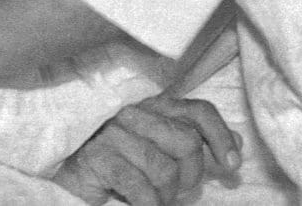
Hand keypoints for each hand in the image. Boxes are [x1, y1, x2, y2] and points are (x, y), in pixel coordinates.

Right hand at [52, 96, 241, 205]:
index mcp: (151, 105)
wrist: (64, 166)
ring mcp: (112, 132)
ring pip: (164, 169)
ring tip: (153, 198)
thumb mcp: (157, 146)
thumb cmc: (116, 158)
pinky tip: (143, 205)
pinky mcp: (97, 157)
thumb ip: (194, 140)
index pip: (197, 110)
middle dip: (191, 176)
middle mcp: (133, 112)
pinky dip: (149, 204)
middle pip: (186, 142)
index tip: (232, 165)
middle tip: (177, 190)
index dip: (219, 136)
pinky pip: (140, 187)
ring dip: (165, 195)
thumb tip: (236, 143)